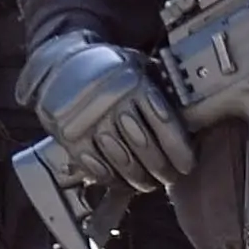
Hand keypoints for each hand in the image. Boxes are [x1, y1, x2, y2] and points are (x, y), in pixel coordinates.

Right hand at [23, 35, 192, 193]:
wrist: (58, 65)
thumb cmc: (107, 69)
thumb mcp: (136, 65)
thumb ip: (158, 86)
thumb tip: (190, 112)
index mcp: (134, 83)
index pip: (164, 123)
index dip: (179, 149)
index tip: (187, 165)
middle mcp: (112, 102)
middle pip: (144, 146)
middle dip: (161, 169)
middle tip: (170, 177)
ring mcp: (88, 121)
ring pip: (121, 161)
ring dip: (138, 178)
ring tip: (148, 183)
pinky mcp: (69, 137)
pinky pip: (96, 166)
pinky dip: (111, 179)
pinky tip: (122, 182)